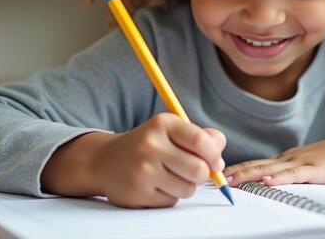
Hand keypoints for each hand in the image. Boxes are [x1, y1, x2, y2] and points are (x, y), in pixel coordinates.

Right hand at [41, 113, 225, 208]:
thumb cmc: (148, 145)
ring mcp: (142, 170)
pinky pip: (171, 201)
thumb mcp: (172, 131)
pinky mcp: (136, 193)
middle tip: (194, 172)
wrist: (105, 161)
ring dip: (185, 186)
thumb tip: (219, 159)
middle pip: (199, 170)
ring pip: (187, 189)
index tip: (216, 163)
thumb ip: (201, 138)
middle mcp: (150, 145)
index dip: (215, 155)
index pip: (201, 141)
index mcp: (163, 124)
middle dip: (203, 175)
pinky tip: (155, 185)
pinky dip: (169, 196)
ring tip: (170, 176)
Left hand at [223, 134, 324, 186]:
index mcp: (286, 159)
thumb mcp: (306, 166)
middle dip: (235, 172)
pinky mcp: (315, 171)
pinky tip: (267, 182)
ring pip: (270, 170)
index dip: (236, 169)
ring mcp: (301, 163)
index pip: (255, 164)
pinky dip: (279, 179)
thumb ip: (288, 172)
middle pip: (256, 165)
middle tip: (214, 178)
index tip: (218, 175)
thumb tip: (269, 181)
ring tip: (231, 180)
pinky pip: (295, 176)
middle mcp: (288, 159)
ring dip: (248, 175)